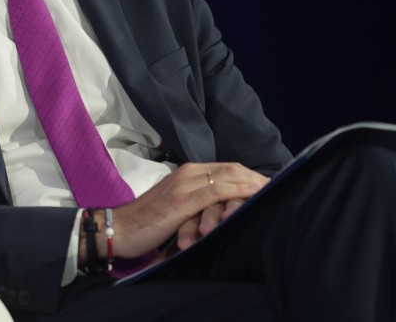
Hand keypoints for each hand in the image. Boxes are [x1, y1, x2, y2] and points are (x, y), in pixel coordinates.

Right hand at [104, 162, 266, 258]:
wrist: (118, 227)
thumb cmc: (145, 222)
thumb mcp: (175, 206)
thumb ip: (195, 202)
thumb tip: (219, 208)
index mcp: (186, 172)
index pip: (226, 168)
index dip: (249, 175)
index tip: (268, 184)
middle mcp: (187, 173)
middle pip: (232, 169)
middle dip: (257, 177)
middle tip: (278, 187)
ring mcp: (185, 185)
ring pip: (228, 177)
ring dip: (253, 183)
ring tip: (272, 192)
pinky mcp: (182, 201)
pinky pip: (217, 192)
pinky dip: (239, 192)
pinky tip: (254, 196)